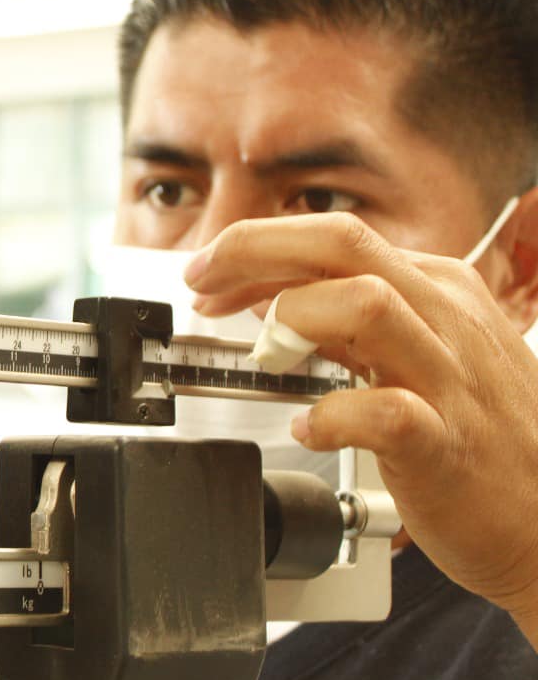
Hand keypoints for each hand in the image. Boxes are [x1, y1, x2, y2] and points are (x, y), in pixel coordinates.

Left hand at [184, 213, 537, 642]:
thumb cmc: (478, 433)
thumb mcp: (417, 351)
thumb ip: (351, 321)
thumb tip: (271, 297)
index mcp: (433, 288)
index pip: (333, 237)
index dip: (257, 248)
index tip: (208, 276)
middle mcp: (443, 318)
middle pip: (342, 242)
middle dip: (256, 250)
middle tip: (202, 284)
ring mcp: (447, 378)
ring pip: (367, 303)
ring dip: (296, 316)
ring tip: (266, 355)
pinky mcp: (443, 442)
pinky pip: (384, 412)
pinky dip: (331, 417)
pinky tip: (306, 428)